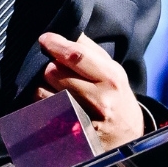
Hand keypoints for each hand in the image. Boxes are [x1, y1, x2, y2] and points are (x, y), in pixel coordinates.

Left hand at [34, 32, 144, 150]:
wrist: (126, 135)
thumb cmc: (116, 96)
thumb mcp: (111, 70)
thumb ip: (89, 50)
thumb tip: (63, 30)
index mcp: (110, 78)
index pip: (75, 55)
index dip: (55, 44)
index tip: (44, 39)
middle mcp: (98, 100)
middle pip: (53, 72)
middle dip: (49, 65)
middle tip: (53, 66)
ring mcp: (83, 120)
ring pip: (41, 91)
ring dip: (42, 84)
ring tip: (53, 85)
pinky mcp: (68, 134)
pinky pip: (40, 111)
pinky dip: (40, 102)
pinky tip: (51, 102)